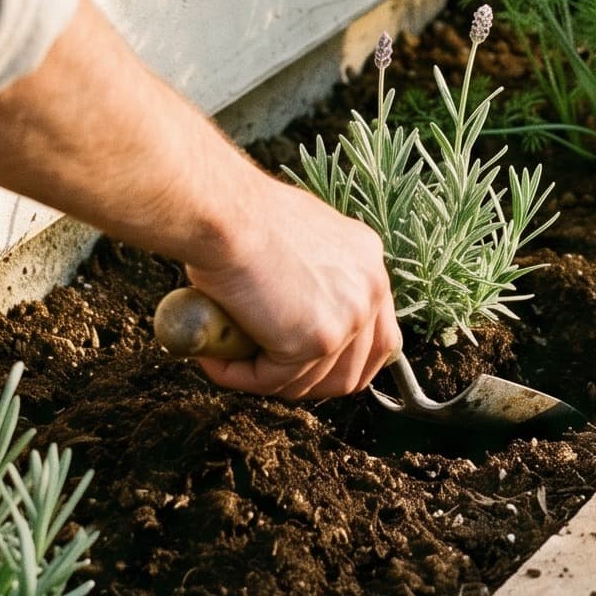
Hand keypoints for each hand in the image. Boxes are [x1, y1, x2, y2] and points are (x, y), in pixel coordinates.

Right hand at [183, 166, 401, 401]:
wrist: (225, 213)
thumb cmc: (243, 217)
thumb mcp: (298, 240)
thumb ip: (312, 277)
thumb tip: (294, 312)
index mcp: (368, 261)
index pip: (378, 334)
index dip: (342, 360)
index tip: (305, 365)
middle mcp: (371, 288)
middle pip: (359, 367)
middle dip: (311, 382)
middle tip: (267, 373)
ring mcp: (349, 317)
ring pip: (314, 381)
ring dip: (270, 381)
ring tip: (232, 361)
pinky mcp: (318, 340)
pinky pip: (276, 380)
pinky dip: (242, 377)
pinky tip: (216, 359)